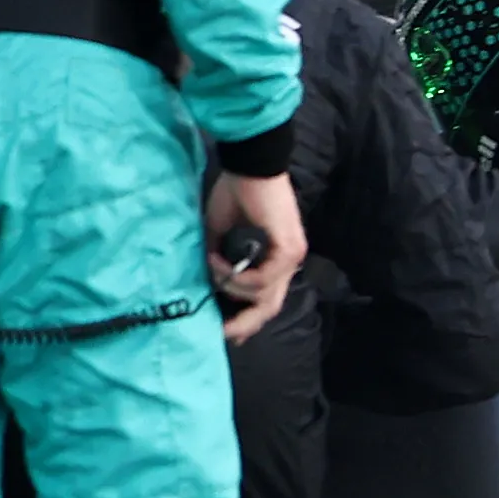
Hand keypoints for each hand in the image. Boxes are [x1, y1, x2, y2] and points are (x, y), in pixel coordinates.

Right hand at [205, 166, 305, 342]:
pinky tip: (219, 263)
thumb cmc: (237, 192)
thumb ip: (219, 258)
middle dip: (244, 323)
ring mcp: (291, 257)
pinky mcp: (288, 250)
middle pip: (271, 308)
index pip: (266, 298)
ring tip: (211, 270)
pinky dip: (239, 276)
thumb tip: (207, 282)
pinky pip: (263, 279)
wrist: (251, 165)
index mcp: (276, 258)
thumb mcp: (221, 232)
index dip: (246, 318)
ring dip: (233, 289)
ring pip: (264, 296)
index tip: (225, 331)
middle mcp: (288, 262)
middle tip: (221, 331)